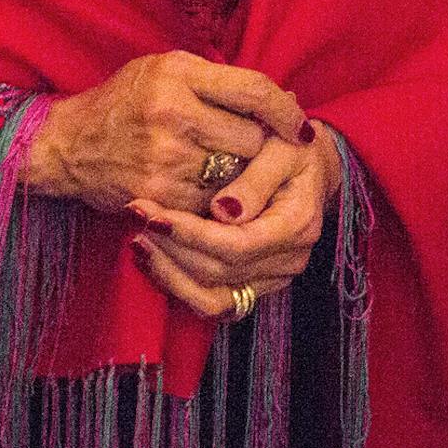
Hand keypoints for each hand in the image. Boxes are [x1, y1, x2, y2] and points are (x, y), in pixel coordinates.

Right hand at [24, 51, 309, 215]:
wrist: (67, 144)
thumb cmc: (125, 100)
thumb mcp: (165, 69)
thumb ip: (219, 80)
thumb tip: (285, 98)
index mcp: (178, 74)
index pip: (253, 90)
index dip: (287, 111)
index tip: (302, 128)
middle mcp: (173, 113)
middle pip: (251, 138)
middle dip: (260, 147)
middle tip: (261, 152)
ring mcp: (165, 158)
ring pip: (236, 175)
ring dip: (242, 178)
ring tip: (232, 171)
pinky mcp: (158, 196)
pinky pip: (212, 204)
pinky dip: (218, 202)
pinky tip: (210, 191)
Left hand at [125, 125, 338, 321]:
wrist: (313, 166)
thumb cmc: (292, 147)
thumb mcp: (281, 146)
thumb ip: (255, 180)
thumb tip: (222, 212)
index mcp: (296, 225)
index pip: (236, 245)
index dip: (190, 235)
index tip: (153, 215)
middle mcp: (289, 260)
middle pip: (219, 273)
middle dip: (171, 249)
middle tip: (135, 216)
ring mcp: (274, 277)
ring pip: (213, 298)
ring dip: (170, 275)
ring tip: (138, 242)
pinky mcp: (257, 284)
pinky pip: (214, 301)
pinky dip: (180, 285)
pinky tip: (154, 259)